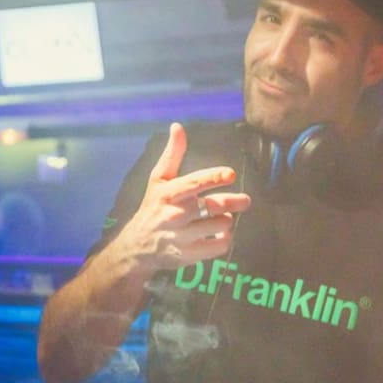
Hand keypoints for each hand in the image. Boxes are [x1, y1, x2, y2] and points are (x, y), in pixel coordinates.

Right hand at [112, 122, 250, 270]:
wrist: (137, 247)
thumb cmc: (152, 208)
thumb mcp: (158, 180)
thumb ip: (172, 154)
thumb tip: (178, 126)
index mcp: (169, 193)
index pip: (194, 183)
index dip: (214, 177)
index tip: (231, 174)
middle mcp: (175, 215)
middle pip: (215, 206)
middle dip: (235, 201)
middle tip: (244, 200)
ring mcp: (182, 237)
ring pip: (222, 225)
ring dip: (227, 220)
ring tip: (223, 218)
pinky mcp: (189, 255)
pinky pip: (220, 246)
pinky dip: (226, 239)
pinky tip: (220, 234)